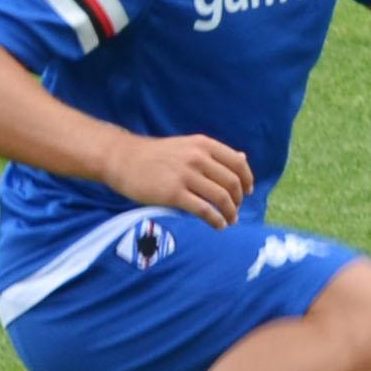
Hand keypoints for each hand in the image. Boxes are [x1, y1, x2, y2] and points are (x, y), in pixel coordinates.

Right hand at [105, 131, 252, 227]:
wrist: (123, 159)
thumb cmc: (155, 155)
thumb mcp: (187, 145)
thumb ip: (214, 154)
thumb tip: (243, 159)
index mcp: (203, 144)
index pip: (237, 163)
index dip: (247, 180)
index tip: (248, 192)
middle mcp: (197, 158)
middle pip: (231, 182)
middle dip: (238, 200)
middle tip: (235, 210)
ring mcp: (185, 176)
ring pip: (220, 198)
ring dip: (230, 213)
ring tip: (229, 221)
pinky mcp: (173, 194)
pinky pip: (204, 210)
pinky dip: (216, 220)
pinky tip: (218, 226)